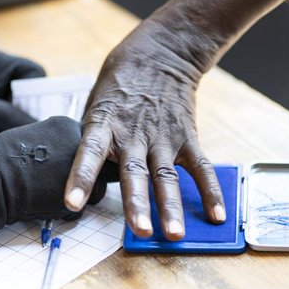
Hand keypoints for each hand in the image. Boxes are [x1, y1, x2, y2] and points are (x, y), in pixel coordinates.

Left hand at [64, 15, 224, 240]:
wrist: (159, 53)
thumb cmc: (119, 85)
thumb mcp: (95, 106)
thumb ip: (94, 142)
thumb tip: (88, 178)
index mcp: (104, 125)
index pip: (88, 154)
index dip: (80, 179)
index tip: (72, 204)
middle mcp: (133, 134)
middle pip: (135, 173)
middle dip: (138, 204)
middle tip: (140, 231)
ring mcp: (163, 136)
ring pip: (167, 176)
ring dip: (171, 206)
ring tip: (175, 234)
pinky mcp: (186, 136)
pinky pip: (199, 167)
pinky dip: (210, 191)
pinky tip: (215, 215)